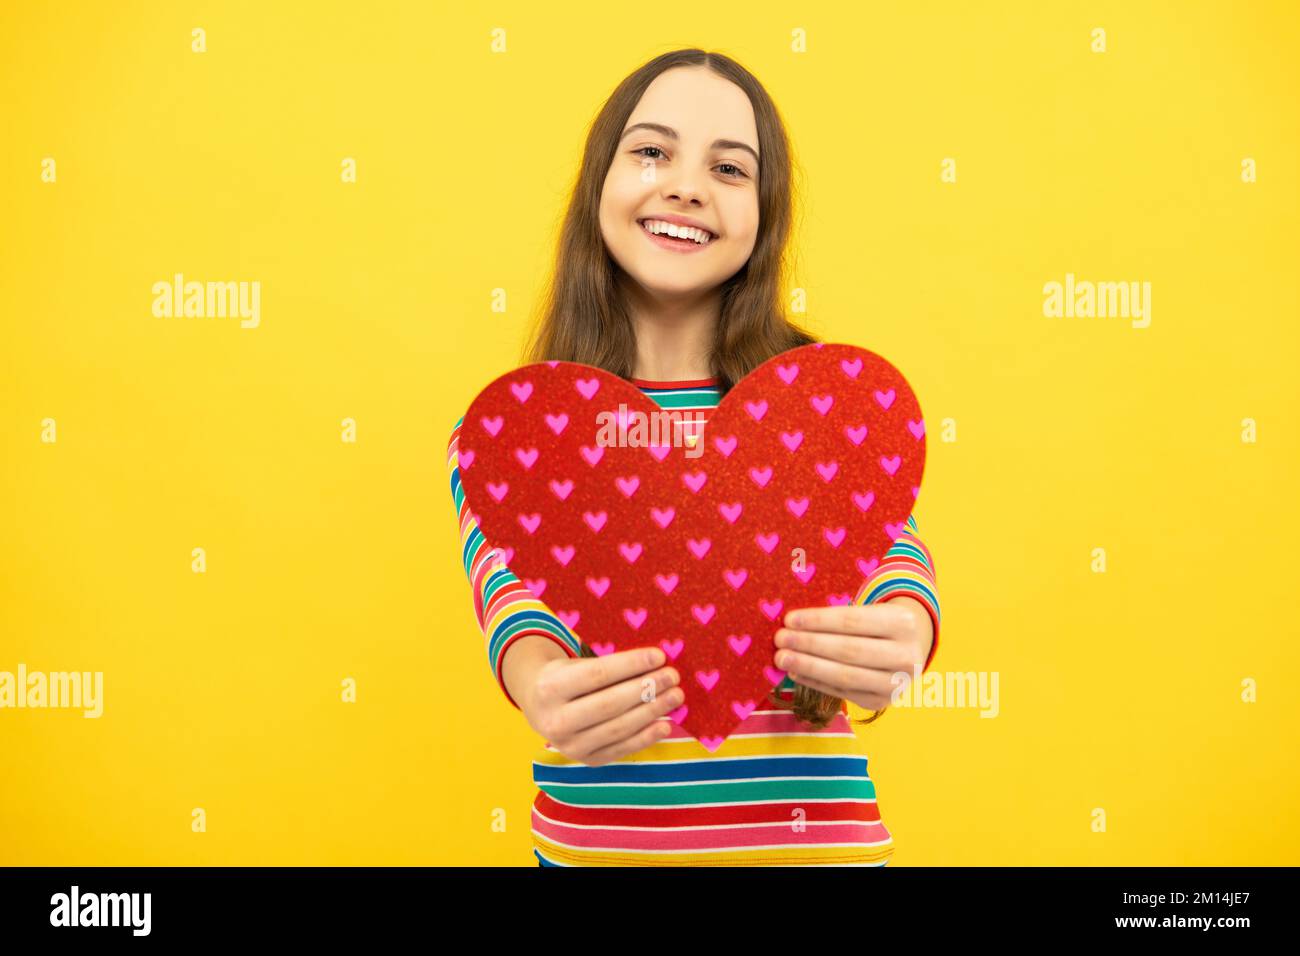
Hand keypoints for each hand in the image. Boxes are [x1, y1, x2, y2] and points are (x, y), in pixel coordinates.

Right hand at [517, 646, 683, 766]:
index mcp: (550, 688)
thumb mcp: (576, 665)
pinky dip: (646, 738)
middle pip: (610, 704)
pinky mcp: (587, 761)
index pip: (598, 675)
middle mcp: (556, 721)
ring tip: (675, 697)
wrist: (538, 708)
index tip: (659, 656)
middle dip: (646, 689)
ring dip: (652, 712)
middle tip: (672, 676)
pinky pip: (622, 749)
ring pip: (618, 729)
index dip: (631, 665)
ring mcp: (571, 746)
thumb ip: (609, 669)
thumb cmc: (566, 679)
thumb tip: (655, 666)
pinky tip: (665, 724)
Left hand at [772, 597, 933, 711]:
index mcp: (903, 623)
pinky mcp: (881, 702)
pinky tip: (796, 673)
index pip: (853, 621)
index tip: (789, 619)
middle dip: (809, 645)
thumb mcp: (870, 613)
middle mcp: (906, 656)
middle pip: (849, 650)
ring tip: (782, 659)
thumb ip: (838, 619)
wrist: (908, 651)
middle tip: (780, 640)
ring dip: (808, 666)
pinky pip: (842, 692)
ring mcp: (897, 683)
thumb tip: (793, 626)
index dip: (818, 621)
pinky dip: (816, 683)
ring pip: (845, 676)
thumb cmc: (877, 626)